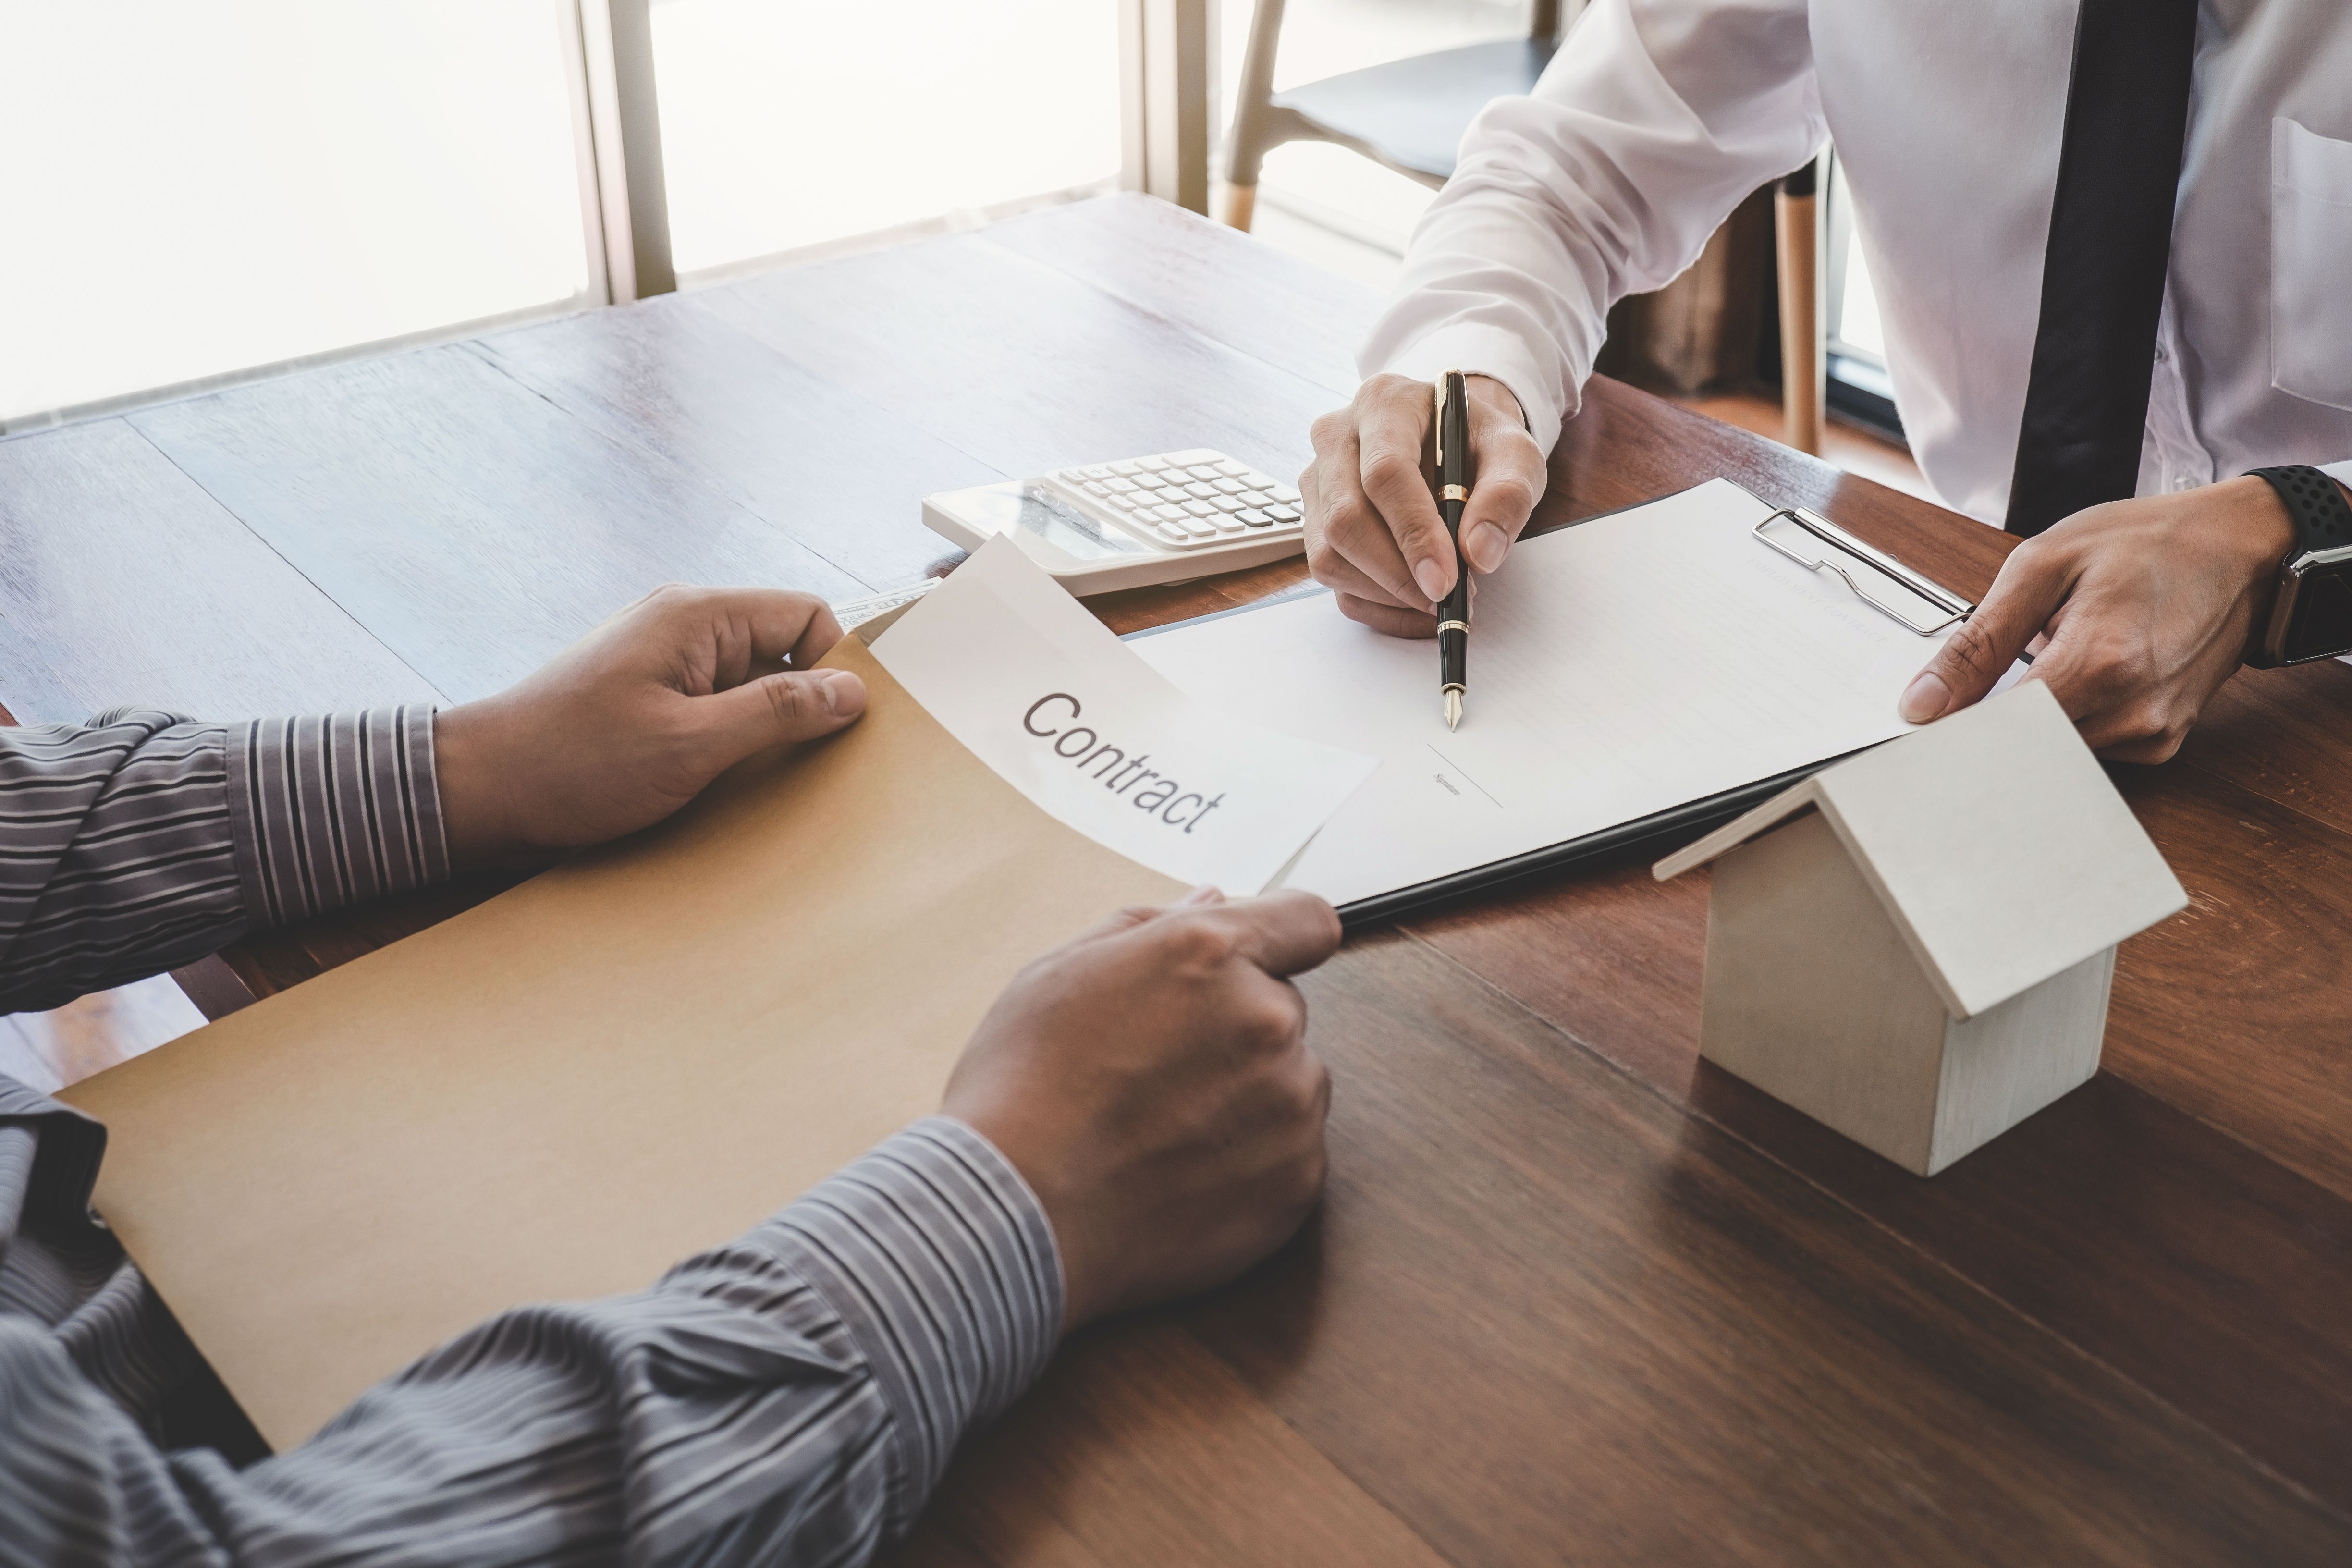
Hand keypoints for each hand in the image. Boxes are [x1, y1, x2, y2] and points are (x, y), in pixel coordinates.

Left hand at [434, 585, 866, 867]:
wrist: (480, 790)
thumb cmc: (574, 764)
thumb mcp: (690, 745)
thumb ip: (777, 711)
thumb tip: (853, 692)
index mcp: (696, 616)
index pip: (806, 614)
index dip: (833, 666)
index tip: (836, 726)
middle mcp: (682, 625)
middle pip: (783, 649)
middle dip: (800, 704)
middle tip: (795, 762)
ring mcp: (663, 659)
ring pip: (751, 683)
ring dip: (762, 729)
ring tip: (745, 777)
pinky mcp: (648, 696)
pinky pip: (716, 707)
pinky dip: (729, 741)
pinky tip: (716, 781)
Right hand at [942, 886, 1341, 1330]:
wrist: (1012, 1217)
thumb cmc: (1020, 1091)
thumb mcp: (1058, 974)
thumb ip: (1147, 926)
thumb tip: (1210, 901)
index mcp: (1210, 954)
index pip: (1307, 921)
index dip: (1282, 938)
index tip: (1258, 961)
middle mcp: (1266, 1020)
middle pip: (1281, 1007)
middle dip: (1233, 1027)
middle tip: (1156, 1069)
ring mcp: (1290, 1106)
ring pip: (1289, 1083)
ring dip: (1246, 1096)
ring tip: (1159, 1130)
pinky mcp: (1296, 1182)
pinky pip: (1289, 1153)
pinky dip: (1248, 1161)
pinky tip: (1177, 1174)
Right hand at [1302, 372, 1546, 636]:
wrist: (1451, 444)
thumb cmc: (1478, 445)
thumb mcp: (1515, 455)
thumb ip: (1508, 495)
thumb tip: (1479, 554)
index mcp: (1384, 404)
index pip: (1385, 474)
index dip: (1414, 534)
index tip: (1445, 581)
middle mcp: (1336, 437)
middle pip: (1345, 520)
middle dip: (1397, 574)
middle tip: (1446, 598)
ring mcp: (1317, 482)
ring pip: (1328, 557)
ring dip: (1385, 593)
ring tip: (1436, 597)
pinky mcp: (1314, 521)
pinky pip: (1332, 581)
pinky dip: (1375, 605)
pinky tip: (1414, 603)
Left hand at [1896, 477, 2298, 760]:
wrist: (2242, 547)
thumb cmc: (2151, 543)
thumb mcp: (2044, 566)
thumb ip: (1978, 643)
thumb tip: (1922, 704)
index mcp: (2099, 664)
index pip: (1997, 734)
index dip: (1954, 726)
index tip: (1931, 716)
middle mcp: (2133, 713)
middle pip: (2023, 751)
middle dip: (1994, 720)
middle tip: (1995, 672)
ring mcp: (2153, 734)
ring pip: (2052, 752)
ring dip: (2036, 716)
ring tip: (2056, 657)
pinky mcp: (2162, 744)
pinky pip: (2087, 748)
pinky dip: (2071, 716)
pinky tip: (2085, 674)